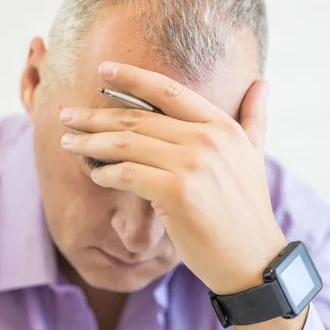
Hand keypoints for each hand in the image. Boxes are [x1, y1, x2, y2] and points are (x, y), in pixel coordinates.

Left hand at [60, 61, 286, 295]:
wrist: (253, 259)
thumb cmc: (247, 211)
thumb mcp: (255, 156)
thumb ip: (254, 118)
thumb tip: (262, 82)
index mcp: (222, 127)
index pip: (169, 91)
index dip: (132, 78)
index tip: (103, 70)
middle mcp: (207, 139)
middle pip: (138, 118)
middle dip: (96, 116)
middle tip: (67, 115)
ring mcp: (191, 165)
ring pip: (127, 144)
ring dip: (91, 142)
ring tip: (68, 142)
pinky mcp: (176, 193)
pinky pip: (126, 174)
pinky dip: (104, 173)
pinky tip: (94, 174)